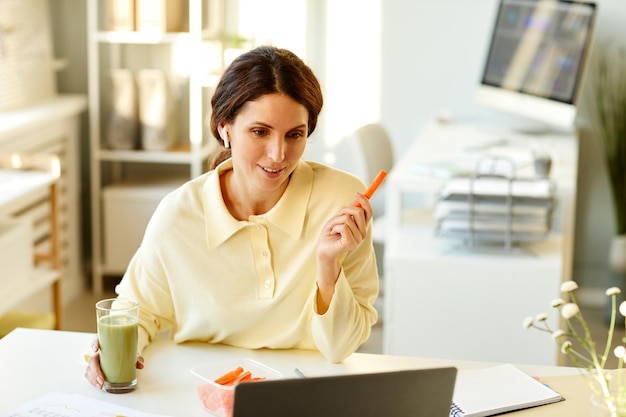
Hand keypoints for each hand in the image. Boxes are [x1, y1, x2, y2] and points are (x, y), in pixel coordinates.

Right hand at [84, 337, 143, 389]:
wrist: (121, 356)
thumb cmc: (123, 352)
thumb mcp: (130, 353)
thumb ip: (136, 358)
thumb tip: (141, 365)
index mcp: (105, 344)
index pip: (96, 340)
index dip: (94, 343)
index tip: (96, 348)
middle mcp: (98, 353)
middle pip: (92, 359)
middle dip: (95, 370)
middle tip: (102, 378)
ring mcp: (95, 362)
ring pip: (89, 369)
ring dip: (93, 378)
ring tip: (101, 384)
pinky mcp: (94, 369)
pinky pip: (89, 375)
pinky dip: (93, 381)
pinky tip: (98, 385)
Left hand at [315, 192, 372, 306]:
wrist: (323, 249)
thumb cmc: (330, 233)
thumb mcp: (339, 218)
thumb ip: (348, 210)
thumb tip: (358, 197)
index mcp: (361, 227)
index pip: (369, 212)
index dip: (365, 201)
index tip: (357, 193)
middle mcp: (362, 233)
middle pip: (358, 212)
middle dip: (344, 210)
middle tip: (336, 217)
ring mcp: (358, 239)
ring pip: (348, 219)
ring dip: (335, 221)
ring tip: (332, 228)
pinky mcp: (351, 244)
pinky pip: (343, 227)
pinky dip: (334, 227)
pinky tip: (333, 233)